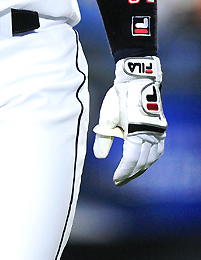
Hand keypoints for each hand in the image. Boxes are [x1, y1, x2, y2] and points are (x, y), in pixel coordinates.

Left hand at [93, 56, 166, 185]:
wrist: (137, 79)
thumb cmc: (120, 96)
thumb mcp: (107, 116)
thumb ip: (104, 138)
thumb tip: (99, 157)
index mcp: (136, 131)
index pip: (132, 159)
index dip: (124, 172)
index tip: (116, 180)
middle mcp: (151, 133)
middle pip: (143, 161)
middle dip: (132, 172)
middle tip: (120, 181)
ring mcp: (158, 130)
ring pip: (152, 156)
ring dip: (142, 167)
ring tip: (131, 173)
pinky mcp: (160, 126)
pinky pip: (157, 148)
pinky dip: (150, 157)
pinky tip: (143, 160)